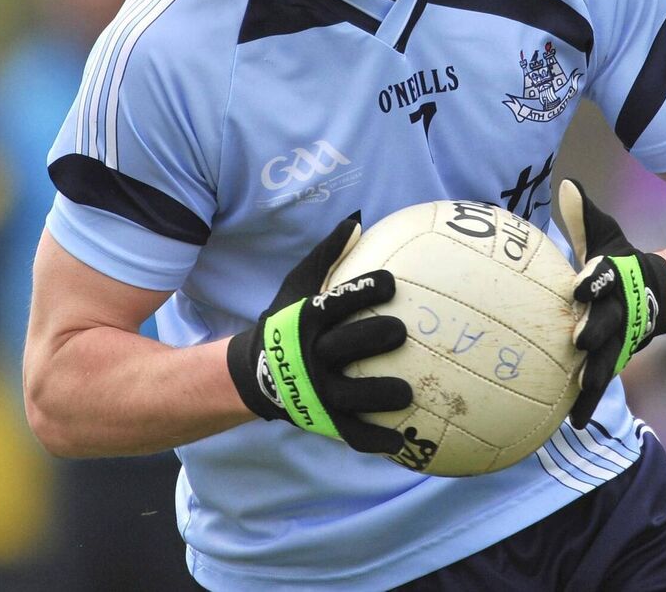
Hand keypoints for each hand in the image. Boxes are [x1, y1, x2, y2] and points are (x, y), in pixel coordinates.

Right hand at [227, 218, 411, 453]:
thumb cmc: (287, 321)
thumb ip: (327, 256)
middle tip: (401, 331)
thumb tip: (356, 221)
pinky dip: (375, 441)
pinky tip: (403, 443)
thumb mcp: (298, 285)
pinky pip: (351, 434)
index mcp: (307, 320)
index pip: (336, 303)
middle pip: (344, 347)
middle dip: (373, 338)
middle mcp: (311, 355)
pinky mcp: (324, 419)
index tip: (391, 282)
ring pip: (350, 395)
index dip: (362, 292)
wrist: (256, 372)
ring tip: (408, 393)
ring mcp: (317, 390)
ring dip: (379, 394)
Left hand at [558, 179, 665, 428]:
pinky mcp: (613, 359)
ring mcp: (620, 341)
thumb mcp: (608, 238)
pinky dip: (587, 400)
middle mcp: (621, 315)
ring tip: (577, 411)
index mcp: (617, 282)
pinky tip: (571, 424)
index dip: (595, 281)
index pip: (605, 279)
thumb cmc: (623, 261)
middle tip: (577, 349)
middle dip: (595, 339)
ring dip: (592, 385)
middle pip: (608, 329)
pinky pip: (597, 380)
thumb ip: (585, 216)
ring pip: (605, 364)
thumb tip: (568, 185)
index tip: (579, 285)